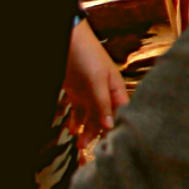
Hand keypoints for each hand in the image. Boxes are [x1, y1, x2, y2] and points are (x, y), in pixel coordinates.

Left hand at [64, 20, 126, 149]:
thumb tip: (110, 125)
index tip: (113, 145)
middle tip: (88, 147)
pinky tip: (71, 129)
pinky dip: (75, 121)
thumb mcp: (97, 80)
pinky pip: (78, 111)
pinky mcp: (77, 93)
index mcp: (116, 89)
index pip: (121, 113)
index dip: (118, 127)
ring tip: (79, 143)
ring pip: (91, 117)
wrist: (68, 40)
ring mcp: (91, 94)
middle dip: (98, 133)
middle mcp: (105, 94)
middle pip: (104, 118)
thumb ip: (103, 103)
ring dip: (85, 129)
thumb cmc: (88, 56)